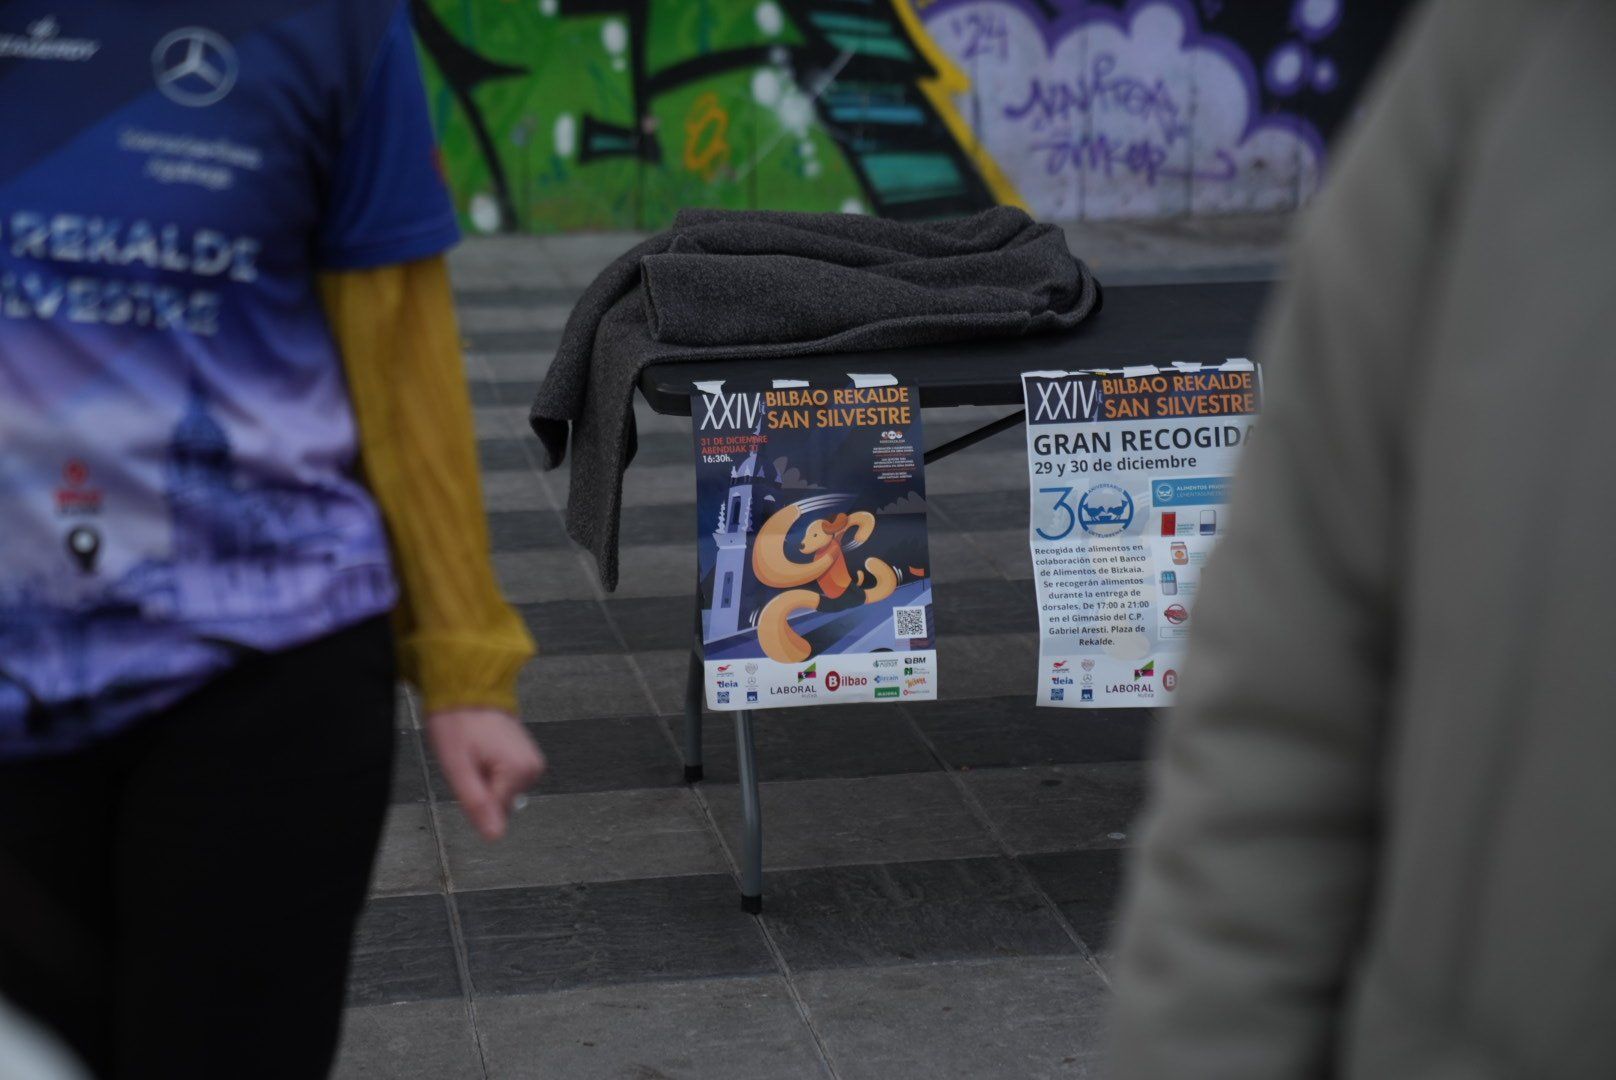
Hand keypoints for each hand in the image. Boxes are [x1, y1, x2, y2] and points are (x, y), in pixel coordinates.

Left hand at [425, 708, 545, 840]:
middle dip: (480, 788)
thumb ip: (478, 804)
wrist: (467, 691)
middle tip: (469, 761)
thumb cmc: (459, 723)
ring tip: (475, 753)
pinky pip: (506, 778)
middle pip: (501, 802)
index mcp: (520, 770)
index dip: (474, 795)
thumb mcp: (458, 768)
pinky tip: (483, 751)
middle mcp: (533, 767)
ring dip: (484, 779)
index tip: (467, 770)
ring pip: (502, 792)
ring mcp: (532, 761)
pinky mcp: (527, 756)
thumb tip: (495, 836)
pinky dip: (490, 770)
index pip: (496, 812)